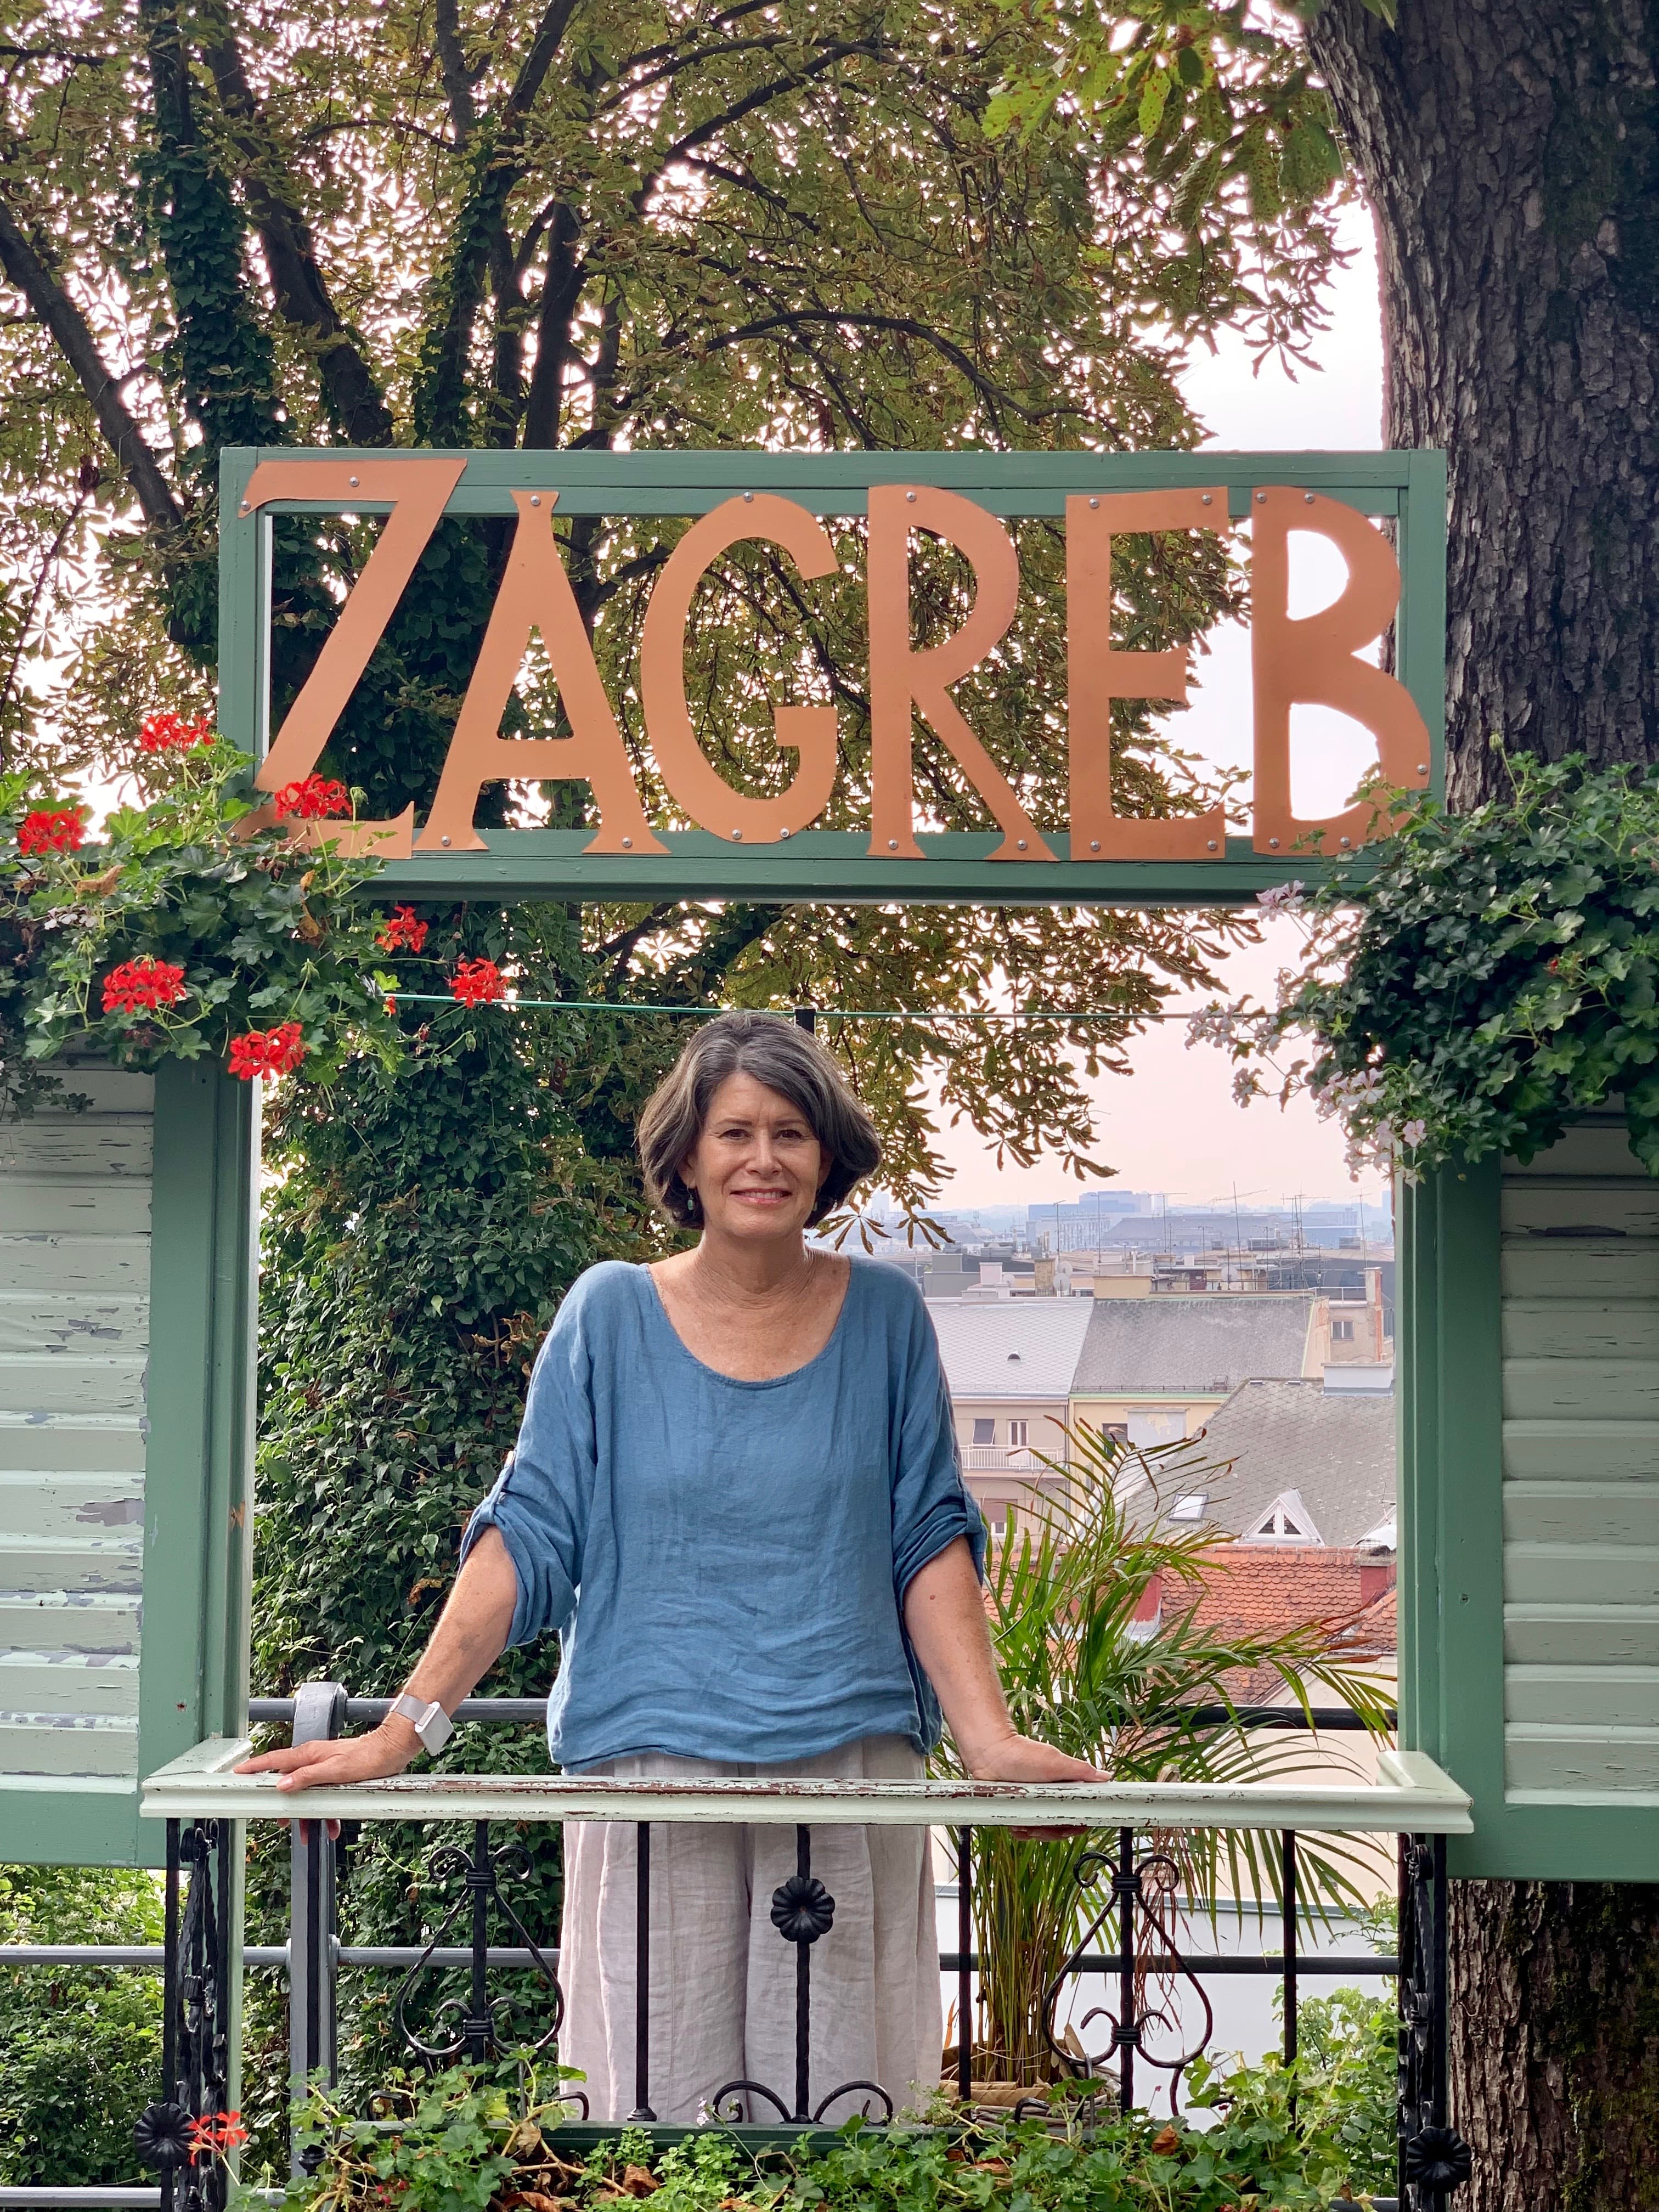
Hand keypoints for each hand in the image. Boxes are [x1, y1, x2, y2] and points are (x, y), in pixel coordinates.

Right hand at [235, 1720, 420, 1839]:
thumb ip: (306, 1777)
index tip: (238, 1773)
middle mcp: (313, 1760)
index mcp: (308, 1755)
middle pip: (289, 1784)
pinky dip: (325, 1813)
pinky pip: (323, 1797)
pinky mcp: (335, 1776)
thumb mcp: (334, 1771)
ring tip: (309, 1834)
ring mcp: (324, 1768)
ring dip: (307, 1815)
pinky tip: (332, 1828)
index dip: (255, 1767)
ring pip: (306, 1794)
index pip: (274, 1760)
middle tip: (280, 1821)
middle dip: (285, 1806)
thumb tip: (282, 1784)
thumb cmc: (366, 1757)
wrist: (391, 1752)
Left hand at [961, 1730, 1101, 1835]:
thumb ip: (1081, 1770)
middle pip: (1063, 1827)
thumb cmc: (1022, 1754)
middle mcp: (1052, 1800)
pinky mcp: (1019, 1813)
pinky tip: (1019, 1825)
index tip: (1075, 1825)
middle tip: (1044, 1824)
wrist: (991, 1754)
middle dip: (1055, 1830)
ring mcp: (1035, 1808)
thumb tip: (1105, 1777)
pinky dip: (1022, 1831)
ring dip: (1037, 1831)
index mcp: (1065, 1789)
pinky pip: (1024, 1832)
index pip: (1080, 1814)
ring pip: (1044, 1832)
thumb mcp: (1056, 1761)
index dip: (1079, 1823)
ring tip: (1029, 1821)